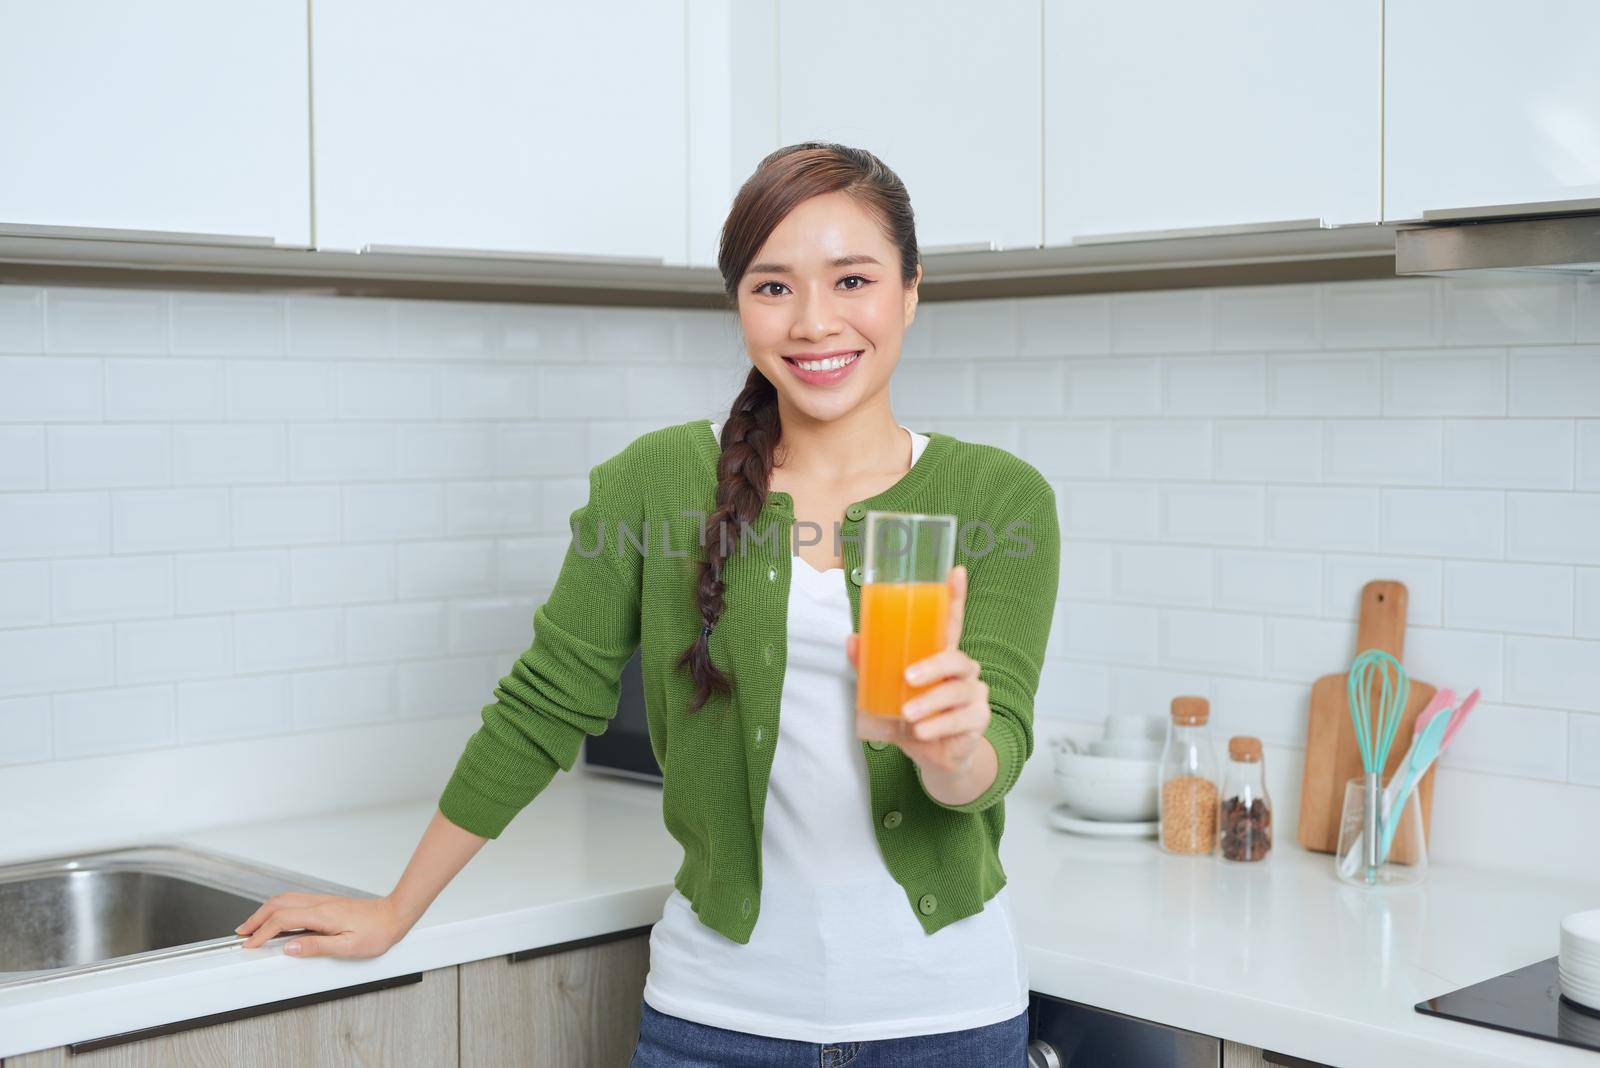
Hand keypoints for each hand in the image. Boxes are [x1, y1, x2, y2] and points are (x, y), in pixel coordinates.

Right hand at [235, 892, 407, 959]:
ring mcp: (323, 901)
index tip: (250, 944)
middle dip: (256, 918)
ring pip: (286, 900)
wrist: (394, 915)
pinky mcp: (327, 903)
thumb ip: (317, 946)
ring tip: (253, 926)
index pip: (282, 921)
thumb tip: (290, 948)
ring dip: (266, 911)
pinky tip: (278, 920)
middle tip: (242, 933)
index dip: (262, 932)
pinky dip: (279, 909)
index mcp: (322, 915)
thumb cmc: (376, 932)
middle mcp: (320, 903)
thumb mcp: (348, 946)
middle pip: (278, 904)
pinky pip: (295, 902)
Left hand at [850, 563, 989, 777]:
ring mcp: (974, 694)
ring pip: (958, 691)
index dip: (956, 596)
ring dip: (931, 702)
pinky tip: (921, 733)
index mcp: (942, 655)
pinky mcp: (978, 720)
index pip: (952, 621)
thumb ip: (870, 667)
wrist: (931, 758)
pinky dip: (939, 726)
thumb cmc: (912, 716)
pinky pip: (962, 719)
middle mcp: (962, 671)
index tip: (956, 571)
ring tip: (908, 715)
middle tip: (907, 678)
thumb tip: (852, 640)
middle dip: (933, 666)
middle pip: (956, 658)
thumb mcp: (886, 692)